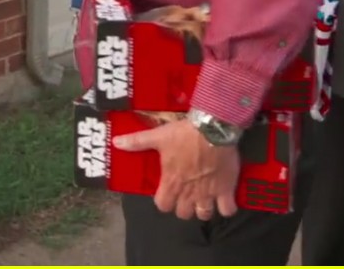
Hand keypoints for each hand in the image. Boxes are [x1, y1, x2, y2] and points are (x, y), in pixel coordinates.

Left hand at [113, 118, 239, 220]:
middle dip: (183, 206)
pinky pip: (228, 210)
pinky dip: (226, 208)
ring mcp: (208, 193)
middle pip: (183, 213)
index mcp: (171, 182)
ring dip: (203, 209)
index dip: (163, 201)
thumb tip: (115, 143)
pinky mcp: (226, 189)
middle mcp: (188, 192)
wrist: (213, 128)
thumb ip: (137, 142)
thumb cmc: (184, 134)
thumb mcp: (158, 136)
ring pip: (204, 214)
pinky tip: (224, 200)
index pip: (162, 205)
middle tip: (185, 195)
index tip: (166, 193)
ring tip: (203, 199)